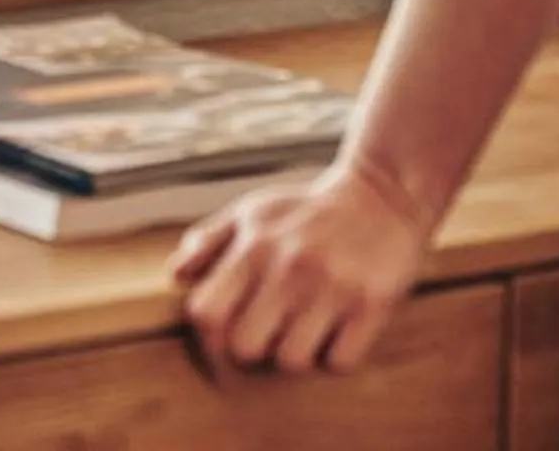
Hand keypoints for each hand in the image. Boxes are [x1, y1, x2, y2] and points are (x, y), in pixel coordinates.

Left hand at [173, 160, 430, 375]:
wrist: (383, 195)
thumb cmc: (308, 210)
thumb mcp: (253, 212)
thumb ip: (209, 240)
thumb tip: (176, 275)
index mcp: (255, 246)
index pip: (206, 314)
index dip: (207, 340)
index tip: (221, 345)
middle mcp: (289, 267)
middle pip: (245, 347)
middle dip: (254, 350)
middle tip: (270, 335)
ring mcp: (332, 288)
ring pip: (292, 362)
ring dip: (297, 354)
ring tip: (307, 330)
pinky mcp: (372, 305)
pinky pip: (339, 362)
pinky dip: (336, 356)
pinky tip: (339, 331)